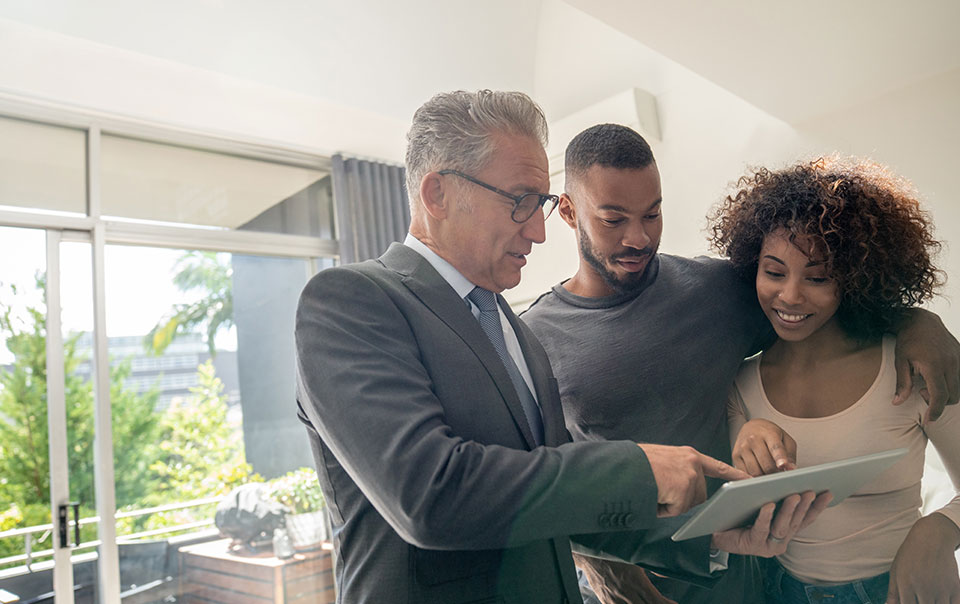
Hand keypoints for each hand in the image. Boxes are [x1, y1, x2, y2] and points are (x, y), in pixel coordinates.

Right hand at [573, 553, 676, 603]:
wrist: (590, 555)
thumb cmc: (613, 554)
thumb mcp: (635, 557)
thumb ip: (651, 567)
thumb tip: (664, 573)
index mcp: (636, 581)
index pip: (657, 601)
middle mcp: (627, 593)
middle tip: (661, 603)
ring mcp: (616, 600)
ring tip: (648, 603)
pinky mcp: (607, 602)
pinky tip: (634, 603)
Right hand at [638, 444, 749, 516]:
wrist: (624, 466)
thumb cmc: (636, 464)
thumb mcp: (663, 459)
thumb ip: (679, 469)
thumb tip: (681, 487)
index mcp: (689, 455)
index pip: (718, 467)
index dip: (736, 475)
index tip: (751, 481)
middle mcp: (693, 464)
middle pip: (698, 494)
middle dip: (681, 499)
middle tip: (660, 489)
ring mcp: (690, 477)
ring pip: (686, 504)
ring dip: (670, 504)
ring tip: (654, 490)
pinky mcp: (683, 491)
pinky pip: (676, 511)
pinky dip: (663, 509)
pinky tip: (653, 496)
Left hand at [710, 490, 831, 555]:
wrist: (715, 531)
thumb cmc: (740, 517)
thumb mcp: (763, 507)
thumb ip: (777, 500)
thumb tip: (792, 482)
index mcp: (785, 531)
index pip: (806, 518)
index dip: (818, 506)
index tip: (828, 492)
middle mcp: (780, 540)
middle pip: (796, 521)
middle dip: (804, 505)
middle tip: (810, 490)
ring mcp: (768, 545)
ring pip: (781, 526)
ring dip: (789, 510)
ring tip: (793, 495)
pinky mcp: (753, 545)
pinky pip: (761, 529)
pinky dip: (766, 516)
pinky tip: (768, 505)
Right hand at [732, 419, 796, 475]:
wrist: (751, 427)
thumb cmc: (770, 434)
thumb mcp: (785, 439)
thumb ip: (790, 455)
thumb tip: (790, 469)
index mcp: (769, 434)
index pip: (775, 448)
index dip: (780, 458)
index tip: (783, 466)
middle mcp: (753, 440)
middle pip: (766, 465)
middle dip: (775, 473)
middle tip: (779, 473)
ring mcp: (742, 448)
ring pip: (755, 472)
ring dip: (764, 476)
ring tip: (768, 471)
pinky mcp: (735, 456)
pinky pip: (745, 474)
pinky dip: (753, 477)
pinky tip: (758, 471)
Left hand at [887, 513, 959, 602]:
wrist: (932, 538)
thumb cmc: (910, 554)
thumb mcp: (896, 570)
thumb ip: (893, 592)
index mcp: (906, 585)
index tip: (910, 602)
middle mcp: (923, 589)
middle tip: (921, 599)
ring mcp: (941, 589)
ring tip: (929, 598)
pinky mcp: (955, 587)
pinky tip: (942, 599)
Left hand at [893, 308, 959, 422]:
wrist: (921, 320)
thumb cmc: (907, 340)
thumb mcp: (900, 361)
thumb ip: (901, 384)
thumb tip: (897, 403)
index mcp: (933, 366)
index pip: (940, 396)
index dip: (934, 412)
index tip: (928, 421)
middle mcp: (950, 363)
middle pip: (952, 396)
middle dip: (939, 402)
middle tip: (922, 392)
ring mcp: (958, 359)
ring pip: (959, 388)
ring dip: (946, 393)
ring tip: (929, 384)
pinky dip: (952, 383)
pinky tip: (938, 377)